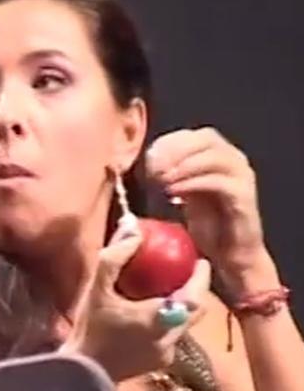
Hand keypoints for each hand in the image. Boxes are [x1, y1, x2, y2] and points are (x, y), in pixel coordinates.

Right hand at [63, 224, 210, 380]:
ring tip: (168, 291)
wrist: (82, 374)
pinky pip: (171, 338)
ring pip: (183, 325)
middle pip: (195, 312)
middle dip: (195, 291)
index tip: (200, 260)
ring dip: (180, 307)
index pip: (195, 297)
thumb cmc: (90, 329)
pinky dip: (168, 322)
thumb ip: (116, 256)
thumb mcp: (97, 288)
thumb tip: (133, 226)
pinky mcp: (157, 363)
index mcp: (160, 319)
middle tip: (187, 273)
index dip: (201, 278)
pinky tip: (150, 314)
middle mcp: (170, 339)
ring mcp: (165, 355)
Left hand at [146, 127, 266, 281]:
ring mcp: (242, 176)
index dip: (168, 143)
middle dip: (175, 151)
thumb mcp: (185, 193)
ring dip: (183, 166)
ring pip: (213, 157)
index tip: (147, 159)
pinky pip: (218, 182)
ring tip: (161, 180)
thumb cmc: (208, 224)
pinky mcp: (244, 196)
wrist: (231, 254)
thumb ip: (173, 174)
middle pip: (205, 139)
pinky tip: (173, 193)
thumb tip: (149, 162)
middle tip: (153, 168)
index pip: (191, 136)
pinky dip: (192, 184)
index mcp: (218, 155)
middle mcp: (234, 160)